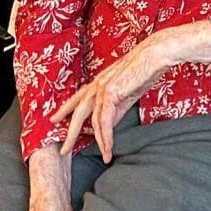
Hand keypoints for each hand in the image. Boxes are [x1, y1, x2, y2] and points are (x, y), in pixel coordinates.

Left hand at [51, 22, 210, 162]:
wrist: (155, 55)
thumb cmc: (145, 69)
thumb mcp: (128, 91)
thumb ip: (117, 107)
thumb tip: (109, 124)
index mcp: (99, 81)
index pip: (78, 98)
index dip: (66, 109)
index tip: (55, 119)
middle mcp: (97, 84)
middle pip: (78, 112)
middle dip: (70, 133)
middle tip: (64, 150)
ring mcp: (103, 88)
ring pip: (92, 120)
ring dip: (98, 141)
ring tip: (104, 156)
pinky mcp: (111, 93)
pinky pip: (105, 121)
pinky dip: (106, 137)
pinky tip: (109, 147)